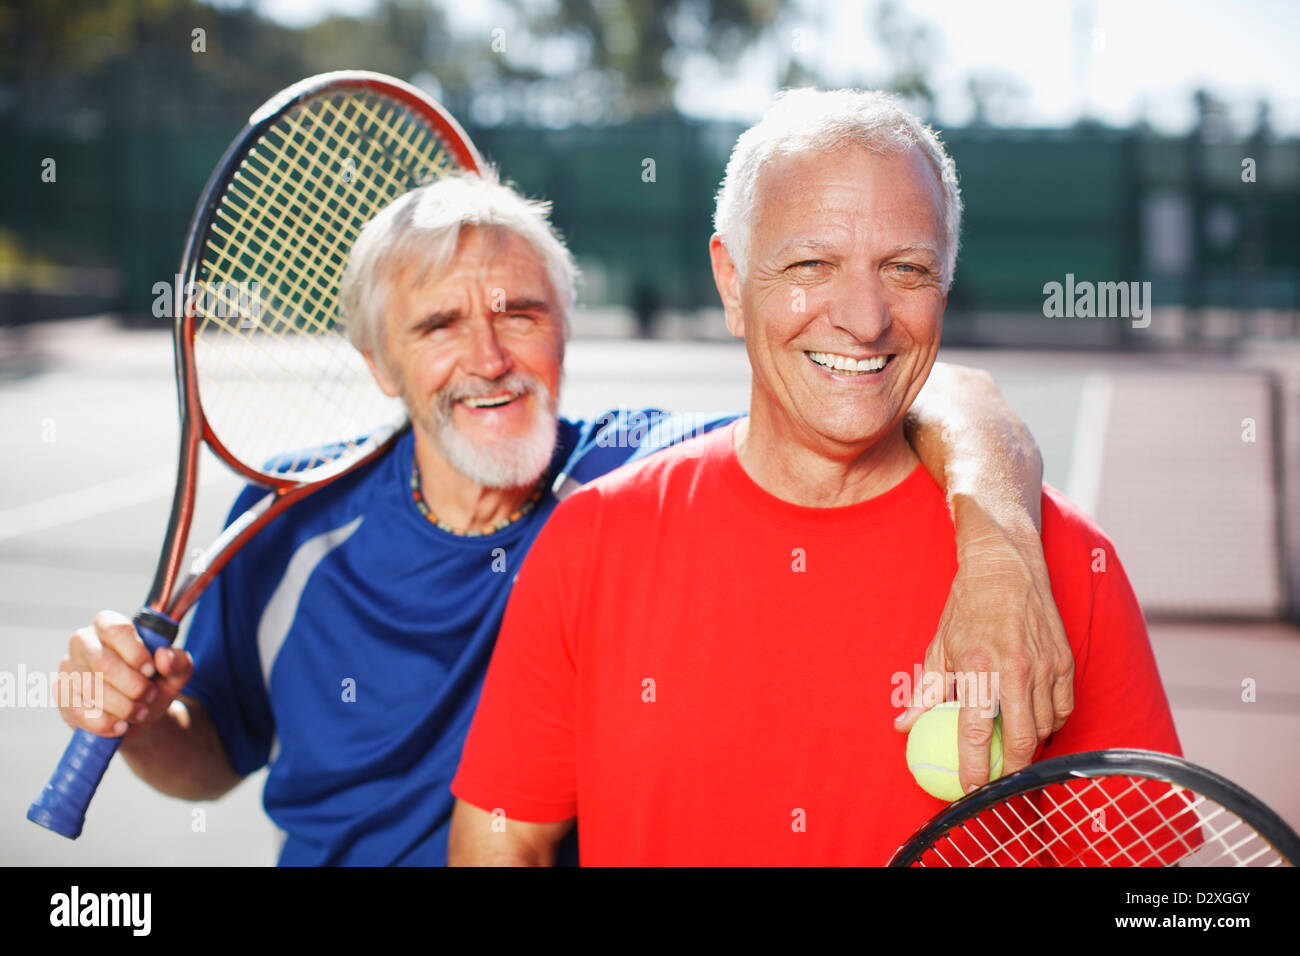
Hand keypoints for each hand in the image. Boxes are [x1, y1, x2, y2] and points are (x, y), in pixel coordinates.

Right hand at [59, 609, 193, 741]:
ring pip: (92, 689)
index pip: (116, 629)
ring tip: (140, 712)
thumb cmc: (154, 683)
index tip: (151, 671)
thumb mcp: (176, 672)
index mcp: (110, 624)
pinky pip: (79, 711)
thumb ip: (179, 661)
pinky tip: (121, 726)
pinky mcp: (61, 694)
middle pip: (104, 662)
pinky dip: (105, 722)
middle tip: (149, 696)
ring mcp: (68, 667)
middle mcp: (83, 641)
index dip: (136, 653)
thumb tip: (164, 656)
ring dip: (122, 706)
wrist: (138, 713)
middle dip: (133, 686)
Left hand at [894, 502, 1073, 794]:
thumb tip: (903, 726)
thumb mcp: (939, 646)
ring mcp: (1045, 665)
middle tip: (994, 782)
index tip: (967, 788)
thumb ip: (925, 690)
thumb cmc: (968, 606)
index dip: (973, 765)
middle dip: (1010, 770)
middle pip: (1021, 739)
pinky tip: (1033, 726)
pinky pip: (1062, 708)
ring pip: (1044, 727)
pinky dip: (1049, 723)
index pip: (976, 729)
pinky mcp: (1065, 661)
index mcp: (980, 664)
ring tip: (1011, 754)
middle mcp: (1017, 667)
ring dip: (1028, 747)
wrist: (1006, 566)